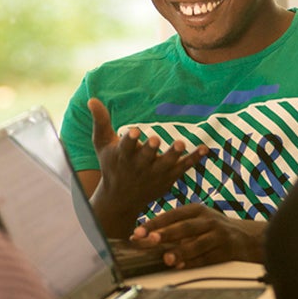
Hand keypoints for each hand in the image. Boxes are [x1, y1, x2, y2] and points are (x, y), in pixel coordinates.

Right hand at [87, 97, 208, 237]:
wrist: (120, 199)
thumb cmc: (111, 166)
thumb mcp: (102, 145)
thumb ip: (101, 121)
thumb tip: (92, 99)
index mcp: (123, 156)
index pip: (125, 147)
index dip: (129, 140)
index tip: (133, 131)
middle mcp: (139, 166)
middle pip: (145, 157)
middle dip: (149, 150)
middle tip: (155, 140)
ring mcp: (154, 174)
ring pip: (165, 164)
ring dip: (173, 155)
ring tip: (180, 143)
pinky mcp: (168, 179)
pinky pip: (183, 168)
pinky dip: (194, 159)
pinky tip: (204, 149)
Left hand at [129, 204, 266, 268]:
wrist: (246, 237)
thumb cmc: (213, 228)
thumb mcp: (197, 220)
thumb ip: (174, 226)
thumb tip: (143, 236)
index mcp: (197, 210)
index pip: (173, 215)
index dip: (155, 223)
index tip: (137, 232)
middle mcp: (208, 220)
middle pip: (185, 227)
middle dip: (166, 233)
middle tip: (150, 240)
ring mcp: (219, 235)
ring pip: (198, 243)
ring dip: (181, 251)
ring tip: (166, 258)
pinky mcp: (226, 250)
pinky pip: (208, 258)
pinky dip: (194, 262)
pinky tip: (182, 266)